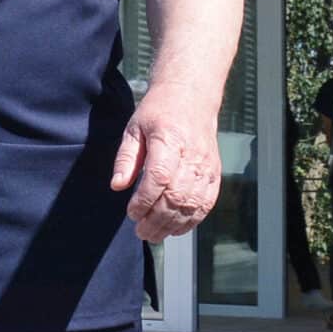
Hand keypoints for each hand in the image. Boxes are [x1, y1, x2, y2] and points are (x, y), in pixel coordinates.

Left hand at [112, 89, 222, 243]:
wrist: (191, 97)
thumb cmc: (159, 112)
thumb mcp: (134, 128)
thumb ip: (126, 158)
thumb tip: (117, 186)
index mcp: (169, 139)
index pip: (159, 177)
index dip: (145, 199)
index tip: (131, 212)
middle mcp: (192, 155)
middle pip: (176, 196)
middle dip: (157, 219)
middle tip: (140, 231)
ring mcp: (207, 166)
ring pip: (192, 204)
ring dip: (172, 225)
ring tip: (154, 234)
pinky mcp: (215, 173)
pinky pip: (206, 203)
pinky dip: (191, 220)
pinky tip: (176, 229)